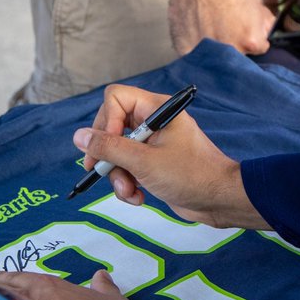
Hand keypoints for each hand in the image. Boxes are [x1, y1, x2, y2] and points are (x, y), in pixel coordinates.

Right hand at [74, 84, 269, 229]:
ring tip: (130, 192)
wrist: (220, 200)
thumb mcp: (144, 162)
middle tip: (102, 172)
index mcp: (156, 109)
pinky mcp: (154, 163)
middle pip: (111, 127)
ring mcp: (153, 143)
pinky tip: (139, 197)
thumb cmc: (191, 175)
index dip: (105, 121)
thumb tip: (79, 136)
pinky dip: (128, 184)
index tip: (108, 146)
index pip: (115, 98)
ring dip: (118, 176)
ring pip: (117, 153)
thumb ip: (108, 148)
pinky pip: (128, 168)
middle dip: (108, 155)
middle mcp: (153, 122)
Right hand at [167, 0, 274, 56]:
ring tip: (210, 30)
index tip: (244, 33)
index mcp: (251, 42)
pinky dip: (196, 51)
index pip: (259, 52)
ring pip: (216, 62)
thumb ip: (268, 28)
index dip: (252, 41)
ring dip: (215, 53)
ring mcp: (206, 54)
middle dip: (235, 49)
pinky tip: (197, 33)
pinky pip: (195, 59)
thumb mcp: (257, 6)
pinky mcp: (185, 53)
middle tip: (225, 30)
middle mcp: (230, 51)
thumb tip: (269, 41)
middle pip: (238, 60)